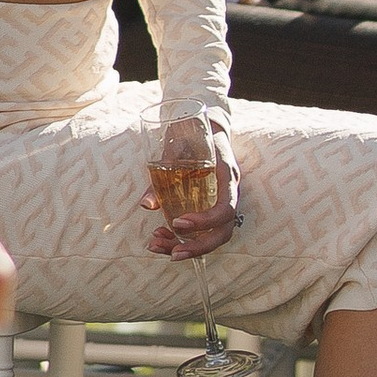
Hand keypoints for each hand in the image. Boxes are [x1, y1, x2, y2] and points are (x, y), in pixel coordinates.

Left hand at [144, 111, 240, 257]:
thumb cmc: (193, 129)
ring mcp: (223, 199)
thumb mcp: (176, 145)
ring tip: (157, 245)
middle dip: (198, 246)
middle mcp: (230, 191)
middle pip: (224, 231)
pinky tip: (160, 236)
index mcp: (227, 173)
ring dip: (188, 247)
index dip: (205, 221)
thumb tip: (146, 205)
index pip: (226, 208)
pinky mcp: (213, 204)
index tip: (177, 222)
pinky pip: (204, 229)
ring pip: (214, 235)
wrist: (207, 123)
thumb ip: (163, 172)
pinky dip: (183, 237)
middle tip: (172, 254)